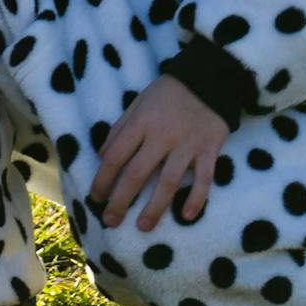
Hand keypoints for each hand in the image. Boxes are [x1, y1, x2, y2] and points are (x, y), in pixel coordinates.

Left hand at [88, 76, 227, 233]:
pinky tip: (185, 216)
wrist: (207, 79)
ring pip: (168, 182)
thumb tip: (102, 156)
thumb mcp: (137, 103)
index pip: (115, 156)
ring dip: (154, 207)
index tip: (95, 198)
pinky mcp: (209, 151)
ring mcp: (187, 145)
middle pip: (137, 173)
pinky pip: (203, 180)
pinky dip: (195, 199)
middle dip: (121, 200)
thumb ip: (120, 129)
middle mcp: (162, 136)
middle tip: (110, 221)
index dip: (103, 179)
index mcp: (141, 123)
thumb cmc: (167, 94)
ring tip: (142, 226)